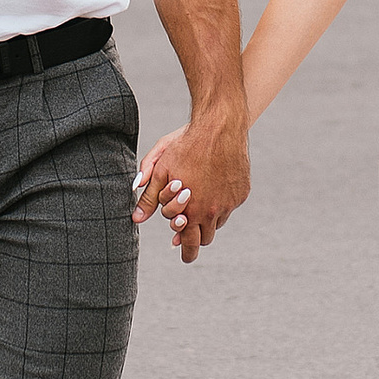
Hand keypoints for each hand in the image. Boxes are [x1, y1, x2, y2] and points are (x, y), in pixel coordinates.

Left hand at [132, 106, 250, 263]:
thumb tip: (136, 219)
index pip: (189, 243)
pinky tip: (213, 189)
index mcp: (193, 210)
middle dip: (195, 241)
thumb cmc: (186, 145)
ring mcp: (230, 202)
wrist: (219, 127)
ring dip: (207, 220)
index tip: (181, 251)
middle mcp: (214, 211)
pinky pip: (230, 206)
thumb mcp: (161, 170)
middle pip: (205, 239)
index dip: (185, 249)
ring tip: (198, 208)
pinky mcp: (242, 192)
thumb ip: (149, 198)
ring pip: (218, 222)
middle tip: (188, 243)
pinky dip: (221, 204)